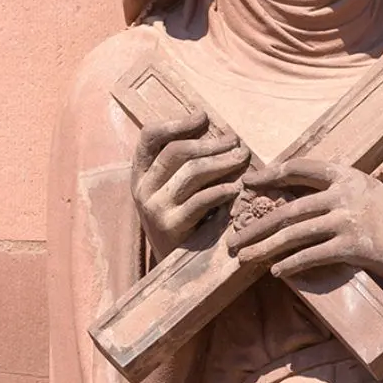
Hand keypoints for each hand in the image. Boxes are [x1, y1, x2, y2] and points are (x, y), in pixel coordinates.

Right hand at [131, 112, 249, 260]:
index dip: (176, 123)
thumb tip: (218, 131)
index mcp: (140, 174)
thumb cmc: (181, 219)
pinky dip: (222, 190)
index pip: (149, 136)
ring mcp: (155, 208)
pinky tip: (237, 186)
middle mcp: (142, 189)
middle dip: (210, 143)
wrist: (172, 266)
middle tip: (235, 141)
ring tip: (242, 158)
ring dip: (222, 162)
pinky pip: (201, 200)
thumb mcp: (172, 190)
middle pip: (177, 152)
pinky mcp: (171, 227)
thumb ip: (184, 165)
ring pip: (191, 173)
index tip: (203, 116)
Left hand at [227, 159, 382, 282]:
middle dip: (257, 225)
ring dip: (265, 248)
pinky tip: (276, 272)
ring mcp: (349, 219)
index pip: (301, 168)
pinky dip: (291, 264)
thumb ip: (337, 190)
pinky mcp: (353, 247)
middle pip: (290, 208)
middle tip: (233, 237)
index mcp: (347, 175)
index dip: (271, 175)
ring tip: (244, 258)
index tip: (248, 184)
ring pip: (295, 234)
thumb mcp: (367, 193)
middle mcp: (346, 193)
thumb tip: (297, 197)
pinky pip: (313, 255)